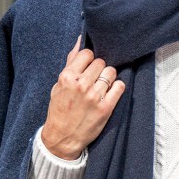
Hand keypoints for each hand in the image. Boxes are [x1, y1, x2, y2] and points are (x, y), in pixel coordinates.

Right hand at [41, 36, 125, 159]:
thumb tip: (80, 41)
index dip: (88, 59)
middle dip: (98, 69)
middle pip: (100, 62)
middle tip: (95, 78)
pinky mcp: (106, 108)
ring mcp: (94, 96)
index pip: (87, 54)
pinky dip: (117, 87)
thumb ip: (70, 63)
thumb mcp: (59, 85)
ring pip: (111, 72)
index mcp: (67, 77)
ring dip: (108, 77)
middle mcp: (81, 85)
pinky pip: (119, 87)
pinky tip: (110, 92)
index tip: (87, 67)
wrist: (62, 138)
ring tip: (102, 86)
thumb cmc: (59, 109)